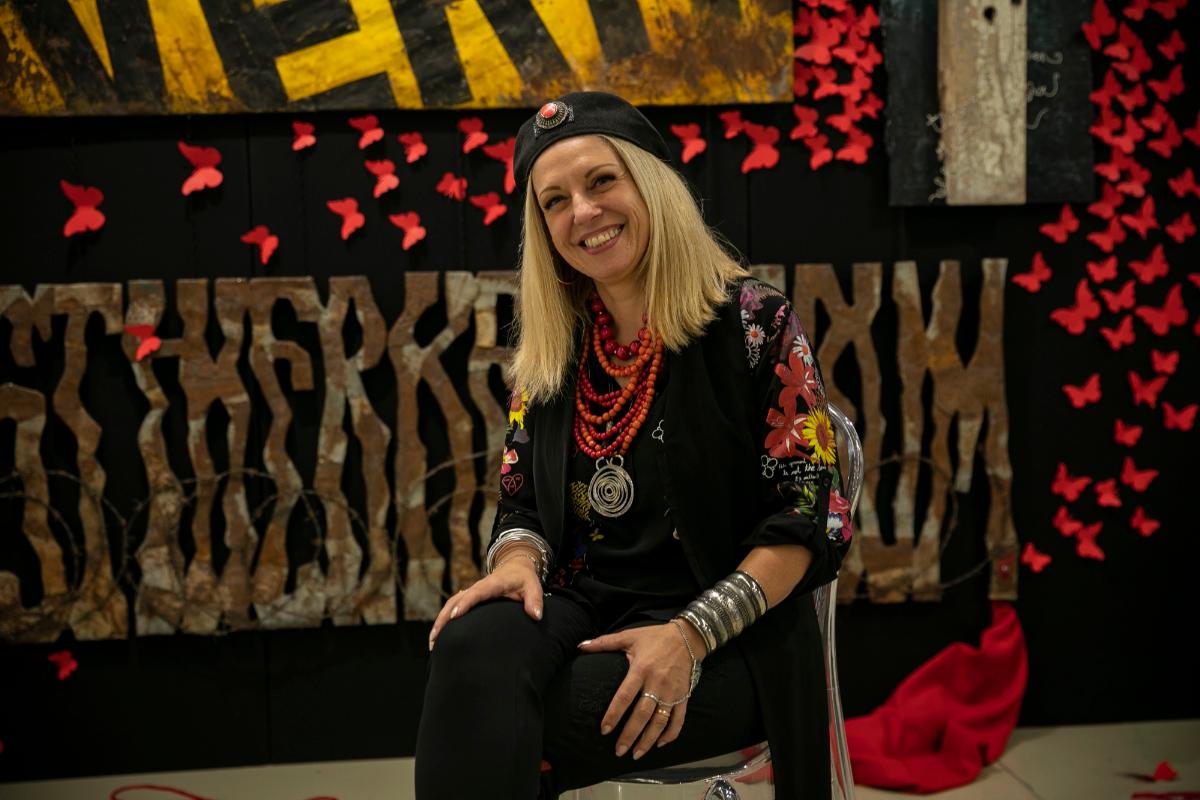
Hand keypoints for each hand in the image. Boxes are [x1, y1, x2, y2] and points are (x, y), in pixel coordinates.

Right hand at [428, 550, 542, 650]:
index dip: (464, 604)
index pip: (476, 594)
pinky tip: (439, 637)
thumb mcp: (533, 586)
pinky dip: (443, 620)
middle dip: (443, 617)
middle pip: (455, 600)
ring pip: (450, 604)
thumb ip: (535, 600)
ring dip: (440, 621)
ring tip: (432, 642)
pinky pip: (453, 607)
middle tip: (435, 637)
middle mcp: (477, 587)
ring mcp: (471, 593)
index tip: (454, 616)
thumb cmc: (524, 579)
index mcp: (492, 584)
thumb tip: (536, 615)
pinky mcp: (469, 598)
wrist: (515, 567)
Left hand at [577, 624, 696, 759]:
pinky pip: (678, 719)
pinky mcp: (684, 696)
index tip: (604, 729)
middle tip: (619, 751)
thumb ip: (605, 642)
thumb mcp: (629, 636)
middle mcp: (657, 683)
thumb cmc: (655, 637)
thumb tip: (580, 646)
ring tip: (636, 754)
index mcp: (641, 669)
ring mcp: (672, 692)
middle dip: (630, 735)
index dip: (614, 714)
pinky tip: (660, 744)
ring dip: (648, 740)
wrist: (687, 637)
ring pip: (660, 721)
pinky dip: (670, 734)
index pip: (625, 696)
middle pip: (642, 714)